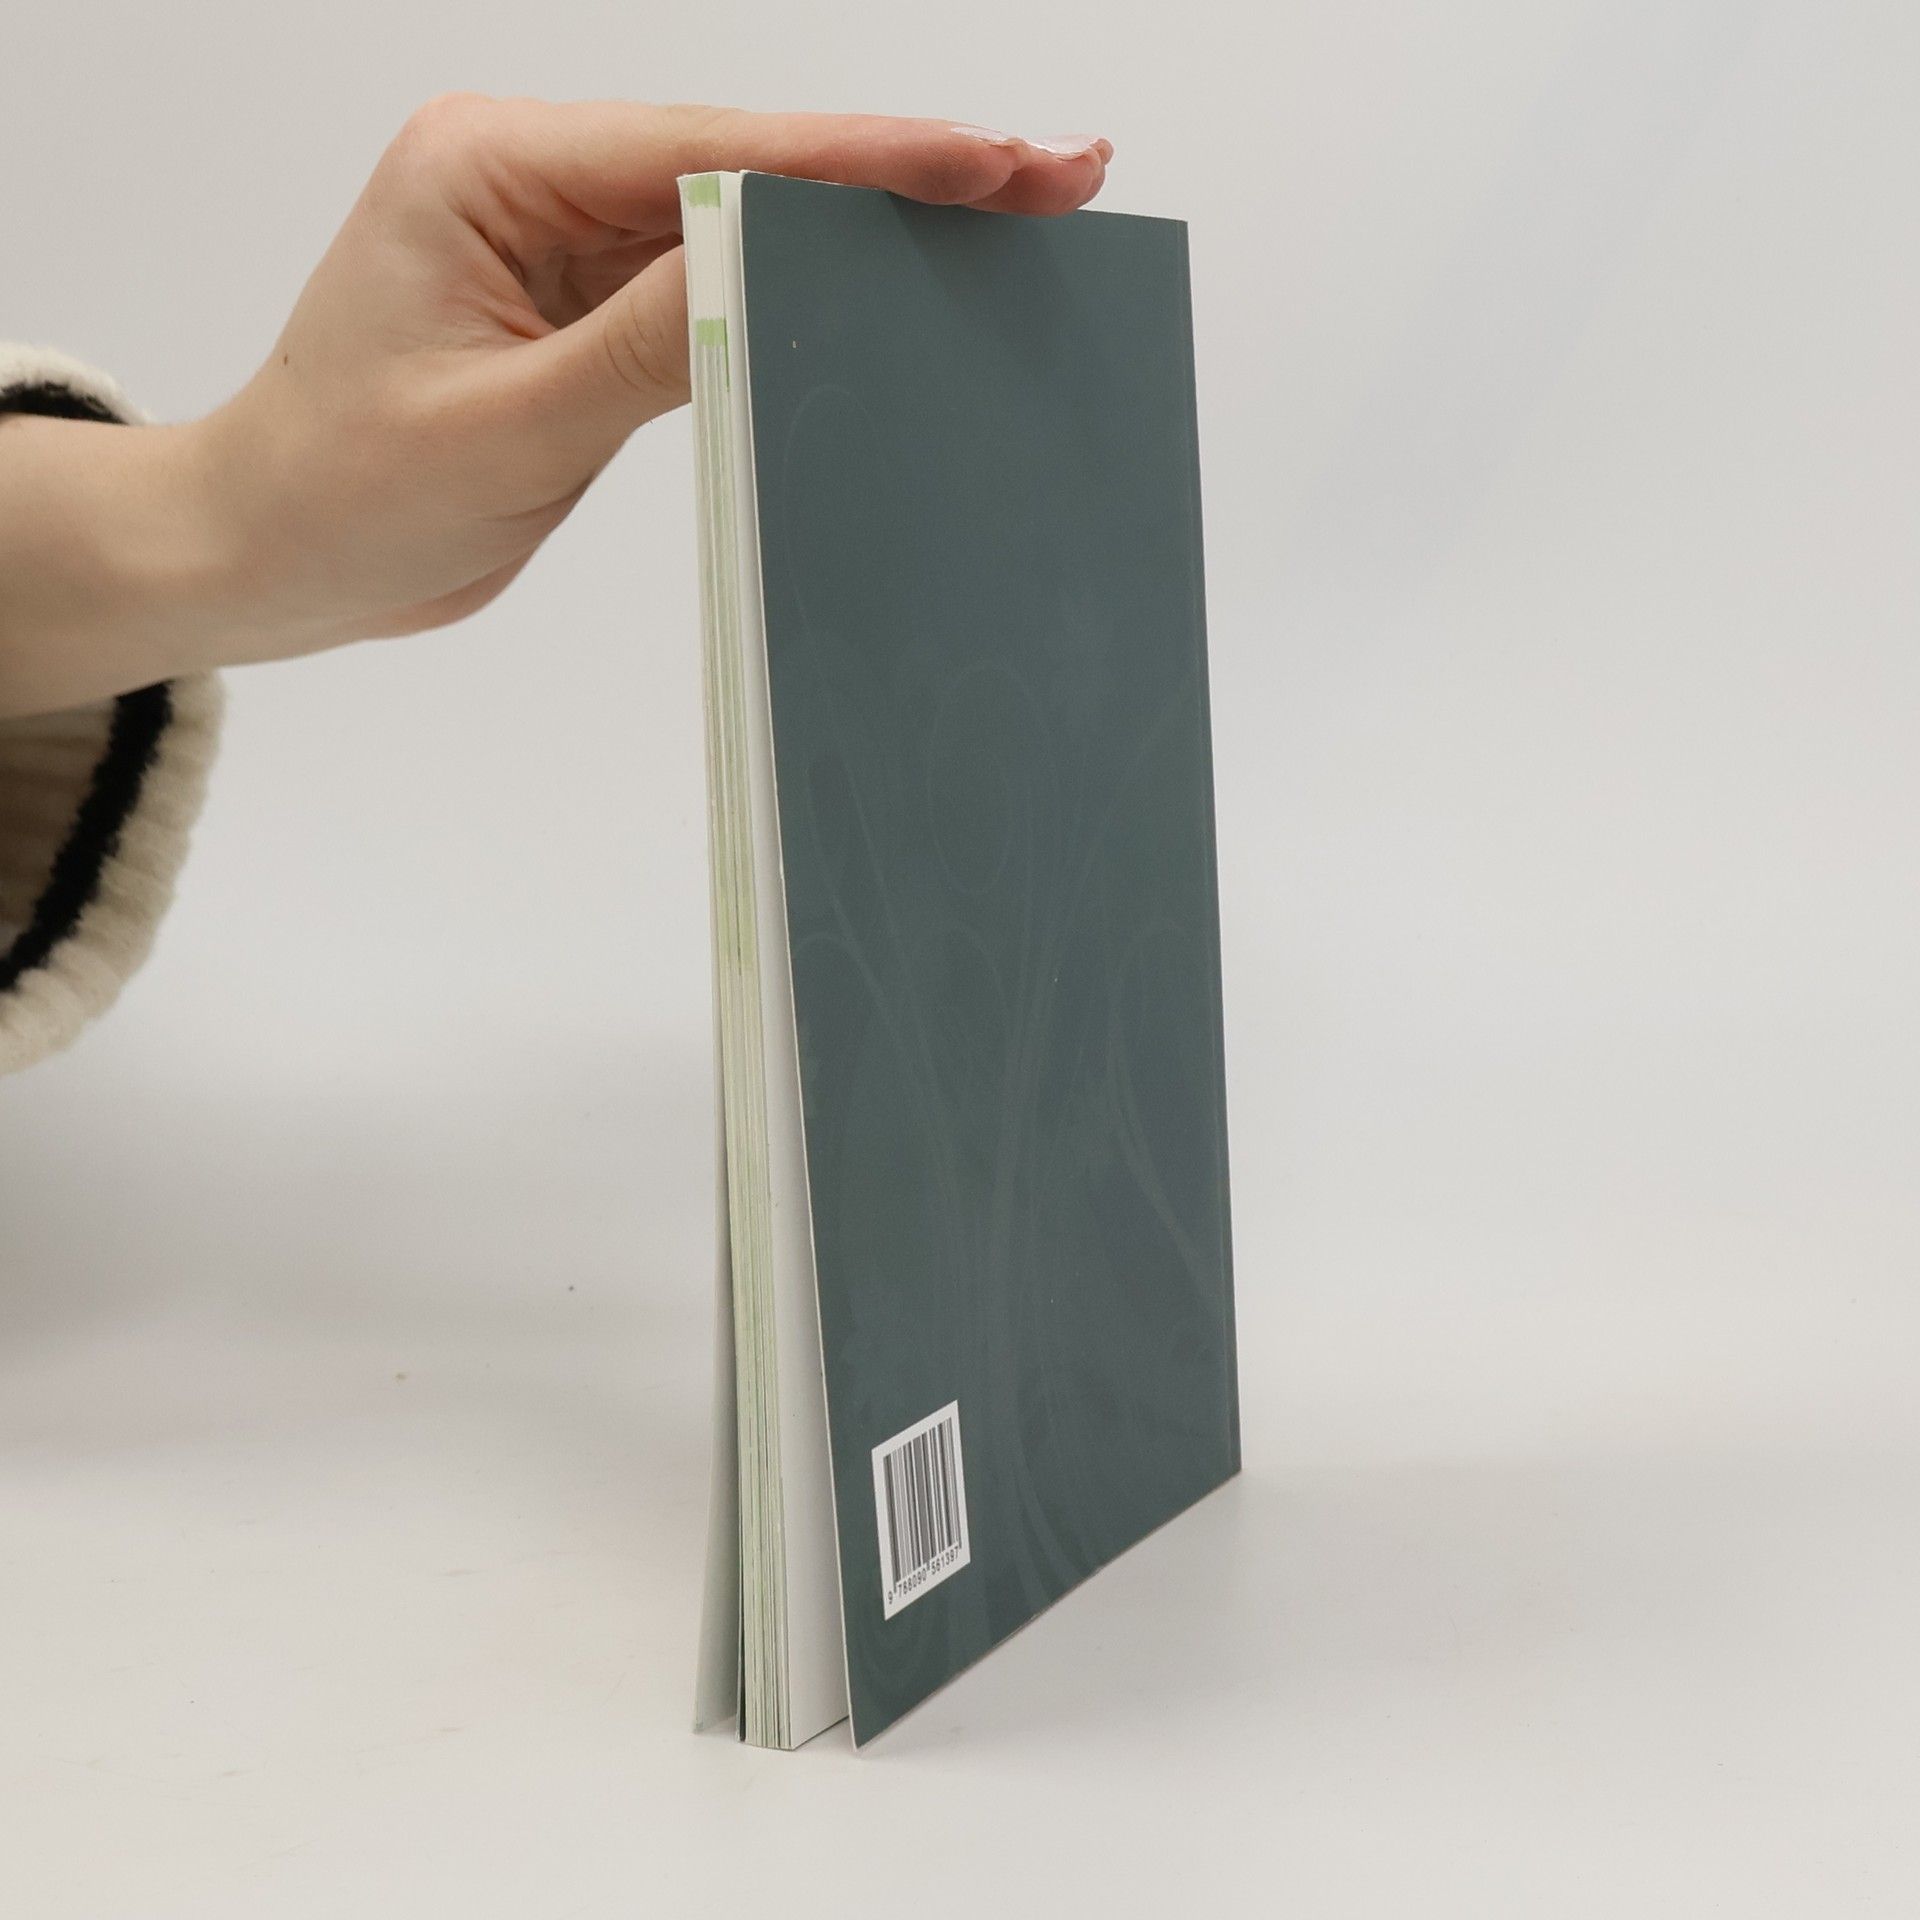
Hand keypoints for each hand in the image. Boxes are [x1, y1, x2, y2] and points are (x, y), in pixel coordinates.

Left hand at [0, 99, 1110, 715]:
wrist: (272, 551)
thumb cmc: (346, 492)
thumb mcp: (506, 428)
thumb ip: (648, 345)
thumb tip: (787, 268)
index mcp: (494, 168)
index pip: (717, 152)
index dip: (868, 160)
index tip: (993, 162)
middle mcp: (534, 178)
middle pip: (751, 162)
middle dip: (901, 175)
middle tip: (1054, 174)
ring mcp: (563, 237)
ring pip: (746, 218)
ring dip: (869, 231)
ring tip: (1008, 224)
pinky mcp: (584, 302)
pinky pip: (715, 285)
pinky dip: (805, 293)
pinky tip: (892, 291)